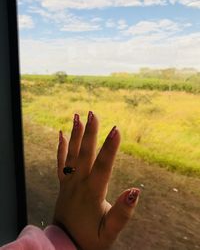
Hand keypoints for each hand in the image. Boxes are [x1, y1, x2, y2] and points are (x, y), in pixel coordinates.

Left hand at [53, 112, 139, 249]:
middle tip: (93, 113)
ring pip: (71, 155)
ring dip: (75, 135)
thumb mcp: (110, 232)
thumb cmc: (90, 240)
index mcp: (92, 193)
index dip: (110, 148)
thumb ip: (123, 213)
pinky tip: (61, 134)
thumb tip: (136, 191)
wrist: (64, 246)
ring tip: (77, 117)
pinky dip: (61, 148)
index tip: (116, 129)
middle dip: (90, 133)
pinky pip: (60, 164)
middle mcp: (78, 184)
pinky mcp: (63, 185)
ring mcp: (68, 183)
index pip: (103, 166)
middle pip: (85, 154)